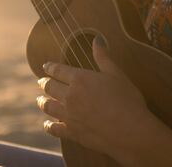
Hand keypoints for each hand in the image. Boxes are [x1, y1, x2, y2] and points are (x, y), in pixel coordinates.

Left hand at [37, 36, 149, 159]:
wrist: (130, 131)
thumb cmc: (127, 100)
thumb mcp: (116, 74)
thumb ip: (103, 57)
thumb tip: (97, 39)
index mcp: (80, 79)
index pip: (58, 70)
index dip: (50, 67)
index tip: (45, 67)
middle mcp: (69, 96)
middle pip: (50, 87)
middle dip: (44, 83)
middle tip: (41, 82)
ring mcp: (68, 115)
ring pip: (48, 106)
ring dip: (42, 102)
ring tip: (40, 100)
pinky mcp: (71, 132)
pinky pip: (54, 128)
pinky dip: (49, 125)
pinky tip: (48, 124)